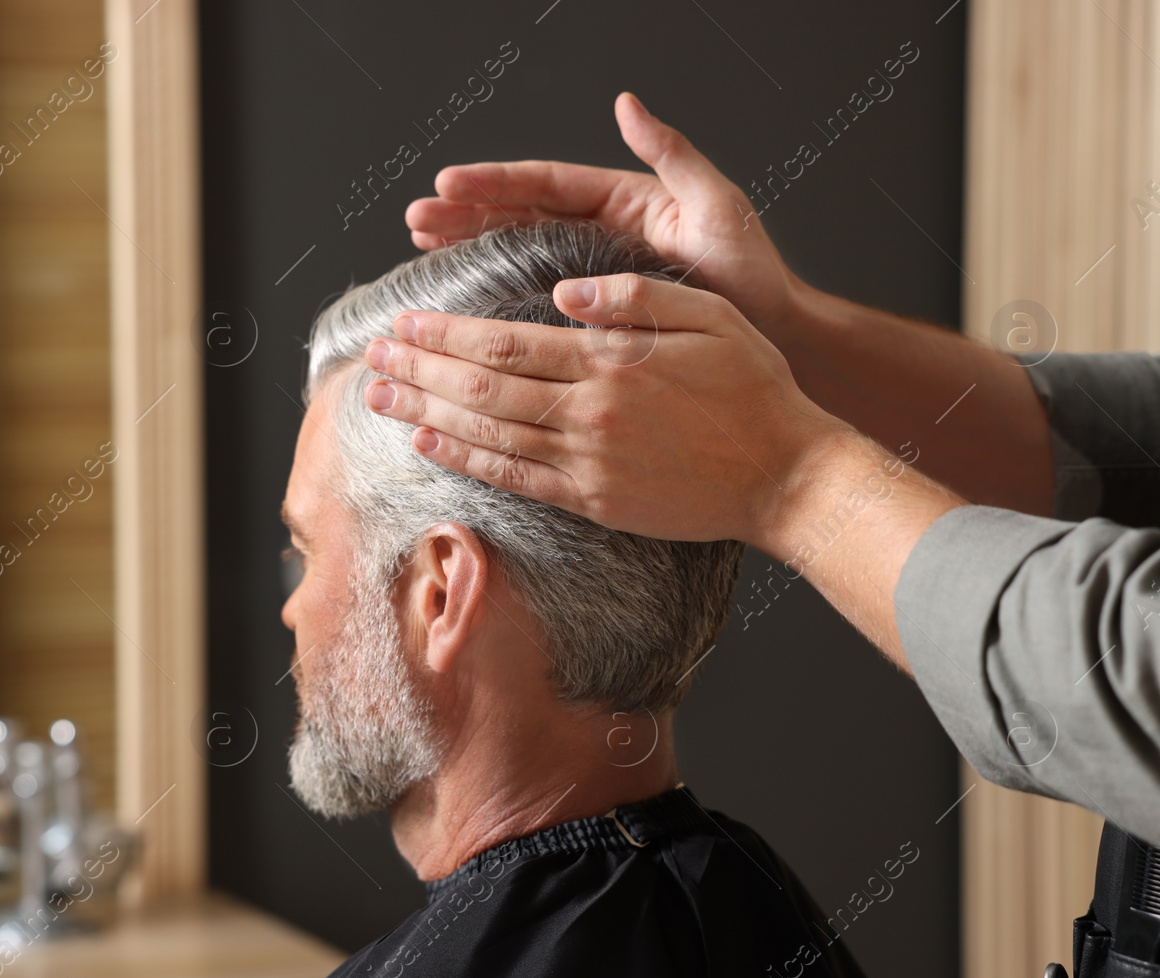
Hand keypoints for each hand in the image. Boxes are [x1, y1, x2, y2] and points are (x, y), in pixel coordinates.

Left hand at [364, 273, 849, 545]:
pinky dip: (465, 461)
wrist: (786, 475)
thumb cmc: (754, 389)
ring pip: (486, 433)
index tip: (405, 322)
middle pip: (481, 386)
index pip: (505, 342)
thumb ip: (635, 298)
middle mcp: (588, 413)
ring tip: (380, 397)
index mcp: (611, 361)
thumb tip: (564, 294)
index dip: (445, 333)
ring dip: (425, 414)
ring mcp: (587, 462)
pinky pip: (514, 479)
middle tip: (374, 356)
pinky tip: (428, 445)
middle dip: (419, 370)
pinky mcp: (592, 501)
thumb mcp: (709, 317)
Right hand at [406, 92, 799, 335]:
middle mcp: (599, 233)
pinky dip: (494, 291)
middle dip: (465, 212)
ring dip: (467, 245)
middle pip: (517, 214)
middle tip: (416, 217)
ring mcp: (591, 274)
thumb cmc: (753, 275)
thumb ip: (672, 154)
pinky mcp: (591, 316)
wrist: (772, 339)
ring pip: (516, 251)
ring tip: (421, 243)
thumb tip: (625, 103)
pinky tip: (460, 294)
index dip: (494, 182)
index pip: (545, 184)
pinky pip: (531, 297)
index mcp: (622, 201)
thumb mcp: (718, 205)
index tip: (449, 183)